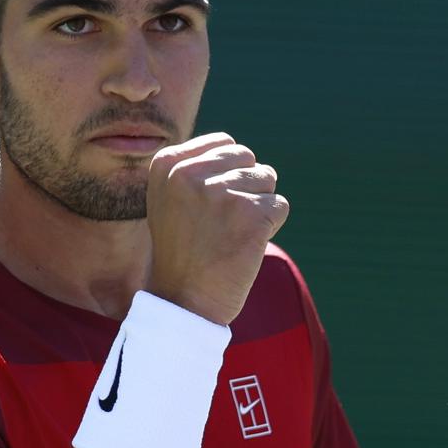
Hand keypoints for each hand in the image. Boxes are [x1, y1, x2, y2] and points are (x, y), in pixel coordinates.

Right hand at [146, 131, 289, 325]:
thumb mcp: (171, 201)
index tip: (209, 209)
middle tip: (224, 225)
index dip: (228, 175)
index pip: (225, 144)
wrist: (184, 302)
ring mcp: (221, 193)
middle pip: (247, 160)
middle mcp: (191, 174)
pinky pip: (280, 206)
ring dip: (258, 208)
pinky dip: (270, 227)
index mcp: (167, 165)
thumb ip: (196, 169)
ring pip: (266, 180)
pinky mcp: (251, 215)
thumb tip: (238, 151)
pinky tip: (246, 246)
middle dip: (246, 188)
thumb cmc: (182, 254)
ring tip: (232, 235)